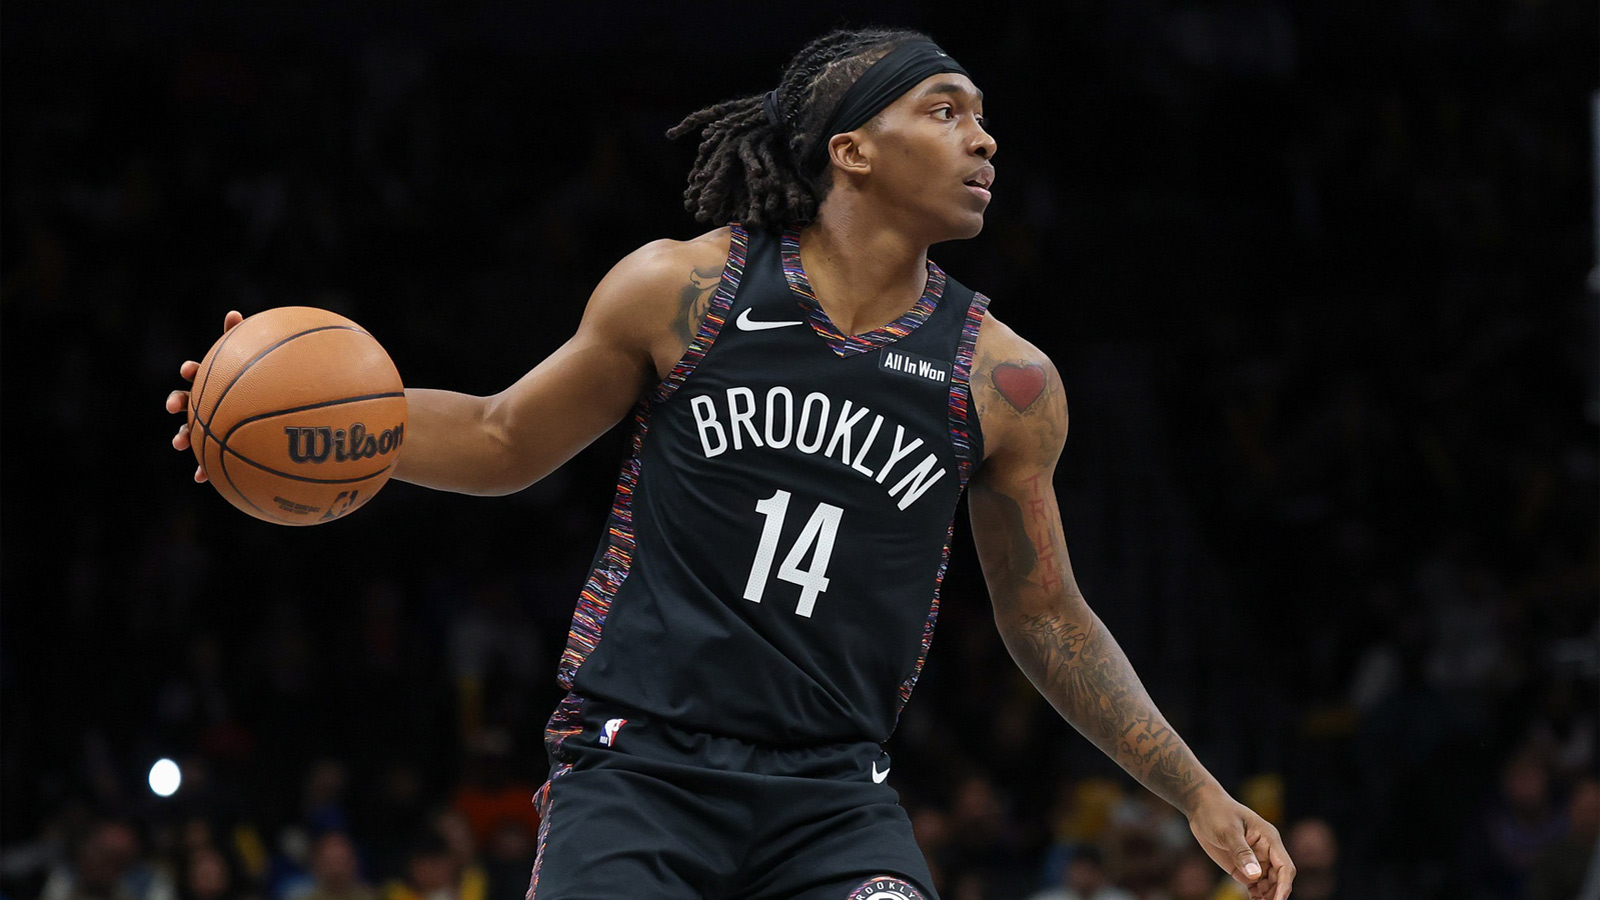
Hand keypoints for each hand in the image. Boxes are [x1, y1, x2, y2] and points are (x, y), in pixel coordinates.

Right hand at [166, 309, 243, 482]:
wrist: (270, 418)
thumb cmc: (260, 386)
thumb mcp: (253, 365)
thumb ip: (243, 342)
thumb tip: (233, 313)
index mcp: (213, 383)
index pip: (197, 373)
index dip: (191, 371)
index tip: (189, 369)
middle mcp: (205, 403)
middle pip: (185, 400)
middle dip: (177, 401)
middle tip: (175, 404)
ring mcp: (207, 426)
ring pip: (189, 431)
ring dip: (181, 436)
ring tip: (178, 442)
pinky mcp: (215, 448)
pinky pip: (207, 460)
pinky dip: (203, 468)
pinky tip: (201, 478)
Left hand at [1188, 794, 1294, 899]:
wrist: (1201, 807)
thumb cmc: (1217, 812)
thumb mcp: (1228, 831)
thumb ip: (1241, 852)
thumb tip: (1255, 875)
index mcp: (1269, 839)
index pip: (1285, 866)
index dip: (1284, 885)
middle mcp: (1266, 850)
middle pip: (1279, 878)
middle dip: (1275, 894)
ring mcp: (1255, 859)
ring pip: (1269, 884)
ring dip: (1267, 897)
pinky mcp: (1243, 866)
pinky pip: (1255, 885)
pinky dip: (1257, 896)